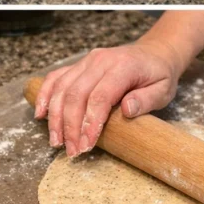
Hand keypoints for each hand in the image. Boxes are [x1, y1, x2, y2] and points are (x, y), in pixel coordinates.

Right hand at [34, 41, 183, 156]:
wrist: (155, 53)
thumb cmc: (159, 74)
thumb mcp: (163, 89)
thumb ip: (146, 100)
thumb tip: (127, 110)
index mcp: (123, 66)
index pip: (100, 96)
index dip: (90, 123)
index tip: (86, 145)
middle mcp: (101, 60)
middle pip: (76, 94)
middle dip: (71, 126)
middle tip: (72, 151)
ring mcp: (88, 61)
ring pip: (62, 88)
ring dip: (56, 117)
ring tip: (57, 142)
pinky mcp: (79, 65)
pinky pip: (56, 78)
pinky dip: (45, 95)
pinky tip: (40, 114)